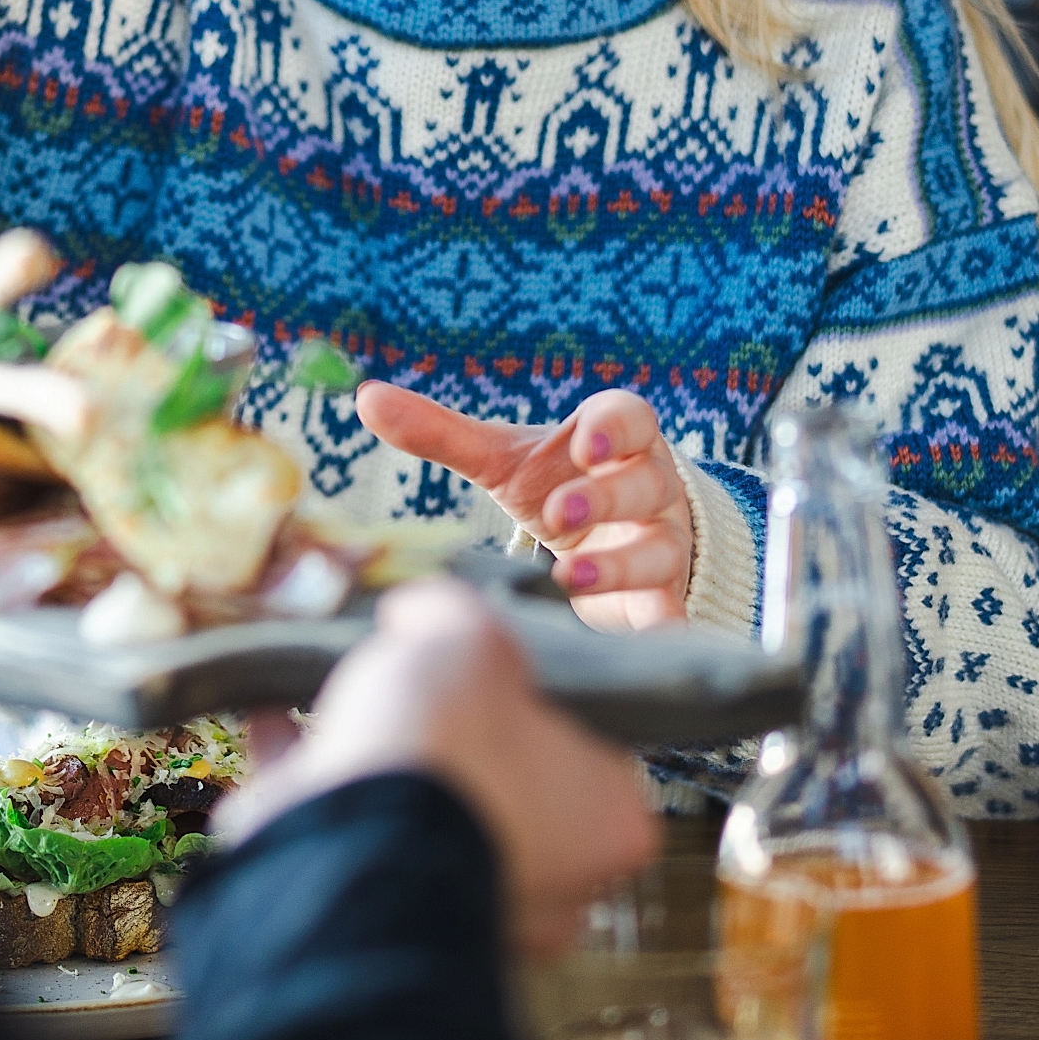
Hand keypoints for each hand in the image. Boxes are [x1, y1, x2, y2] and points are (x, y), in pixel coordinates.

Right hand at [217, 580, 655, 955]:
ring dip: (377, 740)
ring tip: (338, 676)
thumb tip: (425, 612)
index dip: (533, 684)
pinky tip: (276, 705)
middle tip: (415, 664)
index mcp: (606, 823)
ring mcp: (457, 895)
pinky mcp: (372, 894)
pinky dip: (308, 761)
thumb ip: (457, 612)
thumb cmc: (446, 747)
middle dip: (450, 718)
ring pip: (418, 796)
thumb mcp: (470, 637)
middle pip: (496, 767)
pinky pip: (340, 812)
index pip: (587, 739)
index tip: (493, 653)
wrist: (348, 839)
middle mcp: (548, 877)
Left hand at [356, 382, 697, 631]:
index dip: (613, 428)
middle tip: (560, 515)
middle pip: (646, 482)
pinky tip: (648, 640)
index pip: (631, 416)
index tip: (586, 444)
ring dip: (618, 563)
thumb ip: (438, 432)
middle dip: (607, 497)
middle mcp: (648, 487)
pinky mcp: (661, 598)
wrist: (604, 543)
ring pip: (659, 548)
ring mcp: (661, 543)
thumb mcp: (500, 461)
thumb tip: (366, 399)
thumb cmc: (554, 485)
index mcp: (612, 439)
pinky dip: (663, 627)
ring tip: (567, 577)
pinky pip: (671, 612)